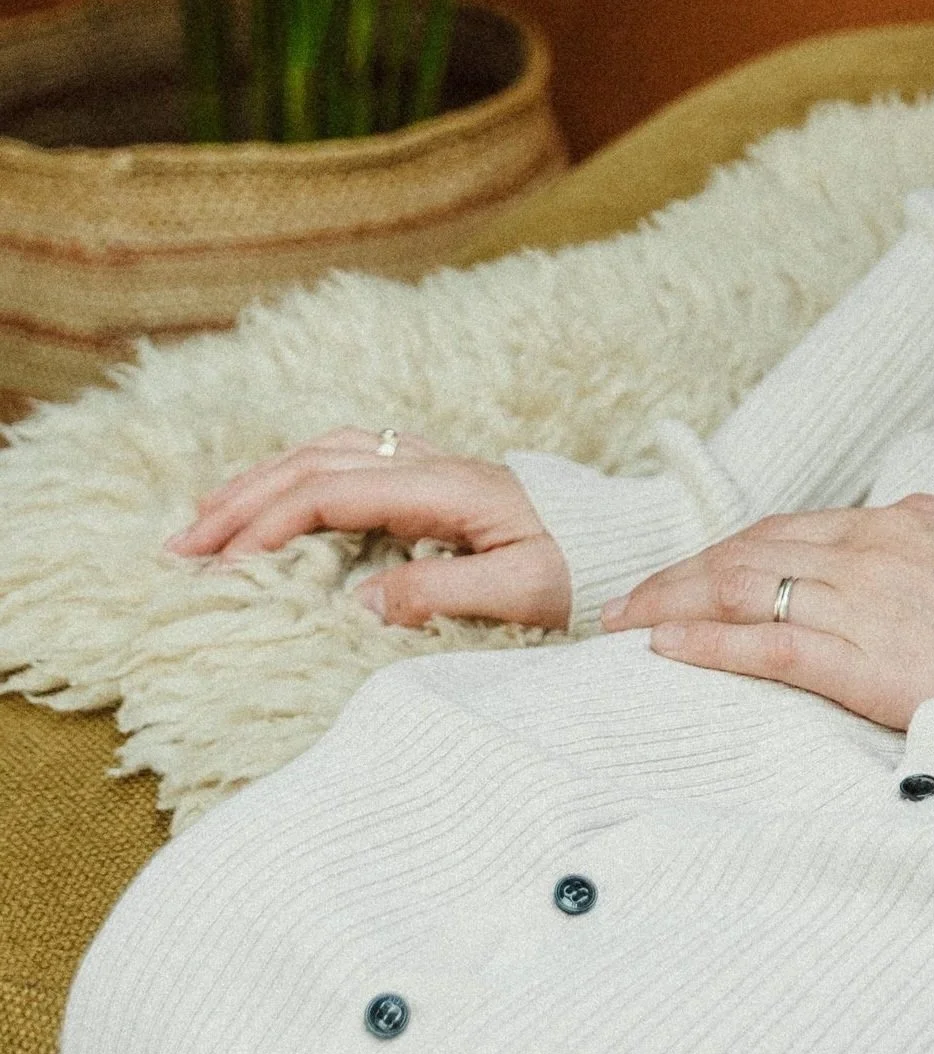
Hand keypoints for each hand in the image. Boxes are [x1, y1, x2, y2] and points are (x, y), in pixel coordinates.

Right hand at [164, 427, 570, 630]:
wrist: (631, 542)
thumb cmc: (585, 569)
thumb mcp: (524, 594)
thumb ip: (443, 593)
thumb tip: (360, 601)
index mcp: (447, 487)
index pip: (336, 491)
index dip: (271, 522)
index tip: (222, 566)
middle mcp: (434, 465)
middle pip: (319, 461)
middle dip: (245, 497)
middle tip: (183, 545)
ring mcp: (434, 468)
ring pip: (331, 452)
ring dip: (265, 480)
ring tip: (209, 520)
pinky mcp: (436, 483)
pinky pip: (352, 463)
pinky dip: (299, 477)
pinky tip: (276, 503)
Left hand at [603, 494, 933, 727]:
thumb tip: (923, 512)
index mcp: (900, 525)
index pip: (789, 529)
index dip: (728, 550)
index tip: (690, 571)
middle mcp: (868, 554)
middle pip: (747, 553)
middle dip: (681, 576)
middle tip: (628, 600)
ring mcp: (862, 604)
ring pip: (742, 592)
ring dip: (674, 606)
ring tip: (624, 623)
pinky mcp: (863, 661)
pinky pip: (768, 647)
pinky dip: (710, 645)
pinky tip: (667, 649)